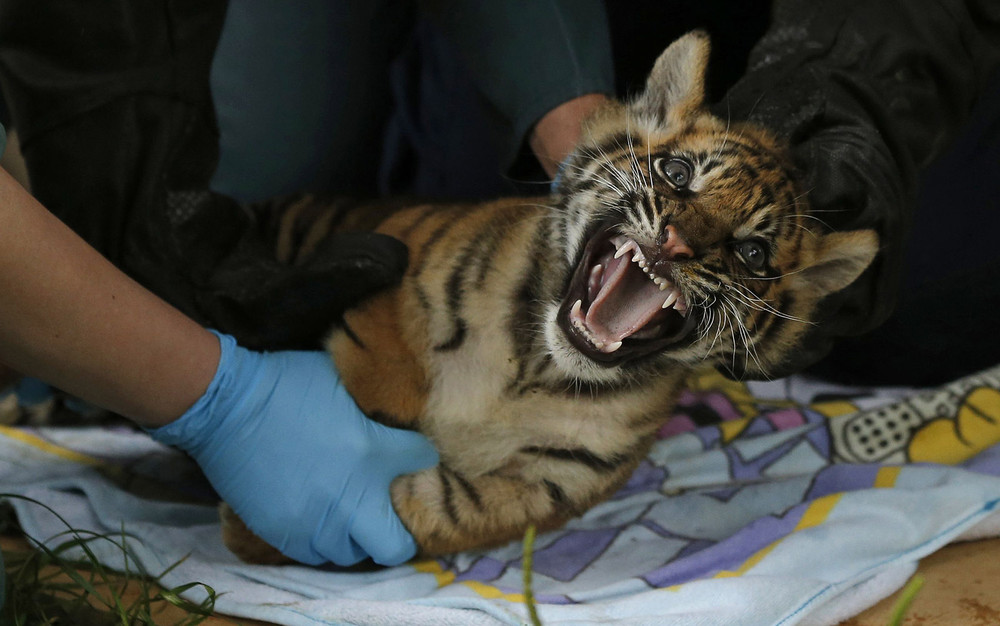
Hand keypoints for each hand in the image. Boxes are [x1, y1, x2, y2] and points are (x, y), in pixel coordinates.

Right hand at [149, 332, 437, 565]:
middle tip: (385, 508)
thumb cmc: (287, 382)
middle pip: (395, 543)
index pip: (422, 460)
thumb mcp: (343, 379)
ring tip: (349, 513)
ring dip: (355, 535)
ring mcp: (316, 521)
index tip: (412, 451)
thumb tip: (393, 407)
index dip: (420, 454)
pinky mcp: (284, 532)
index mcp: (372, 451)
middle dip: (396, 529)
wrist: (226, 404)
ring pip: (352, 553)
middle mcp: (352, 497)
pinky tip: (318, 517)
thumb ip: (374, 404)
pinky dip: (321, 539)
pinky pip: (314, 553)